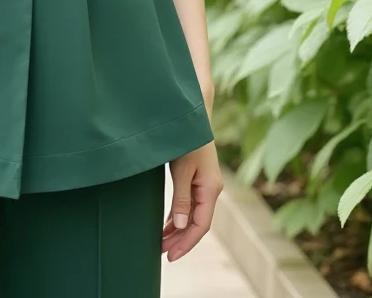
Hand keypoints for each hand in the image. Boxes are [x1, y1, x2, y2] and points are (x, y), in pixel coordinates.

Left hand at [162, 139, 223, 261]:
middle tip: (161, 253)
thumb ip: (182, 197)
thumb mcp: (182, 169)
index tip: (171, 255)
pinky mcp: (197, 180)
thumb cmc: (187, 140)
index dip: (186, 242)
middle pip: (197, 223)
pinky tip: (167, 224)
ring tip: (160, 242)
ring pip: (192, 215)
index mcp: (210, 189)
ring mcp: (204, 185)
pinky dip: (178, 216)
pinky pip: (189, 205)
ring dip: (178, 229)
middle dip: (180, 240)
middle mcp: (210, 190)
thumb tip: (181, 225)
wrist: (192, 116)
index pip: (201, 225)